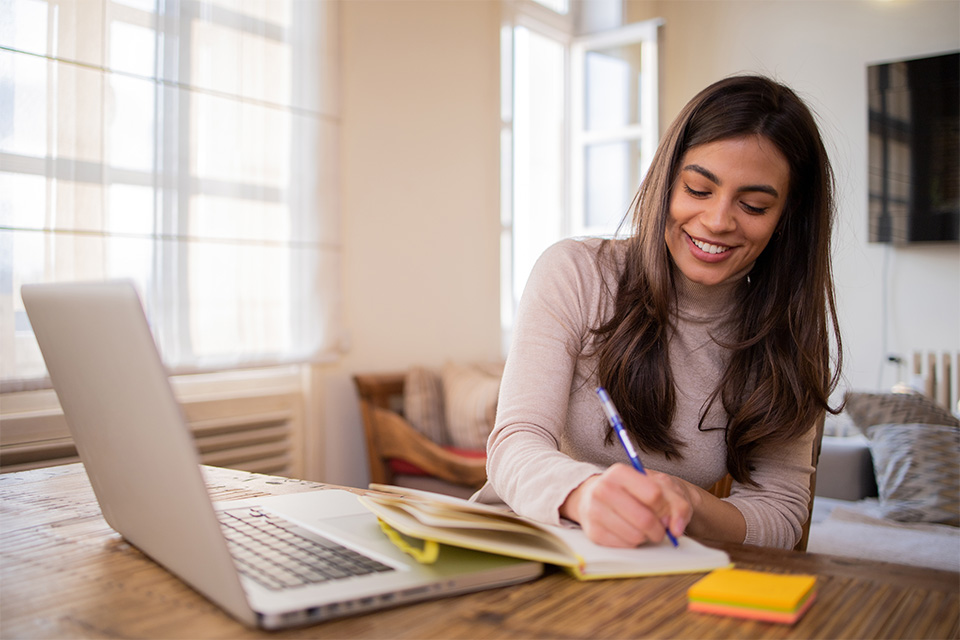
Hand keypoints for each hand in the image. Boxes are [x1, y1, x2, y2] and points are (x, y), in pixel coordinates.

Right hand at [560, 464, 693, 546]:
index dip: (665, 508)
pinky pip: (625, 546)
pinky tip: (630, 532)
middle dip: (659, 528)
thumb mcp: (660, 488)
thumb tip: (676, 529)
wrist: (600, 496)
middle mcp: (603, 489)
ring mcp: (595, 511)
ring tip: (643, 528)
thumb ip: (677, 505)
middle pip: (645, 519)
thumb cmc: (634, 492)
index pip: (654, 495)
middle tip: (660, 527)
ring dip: (646, 536)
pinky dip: (633, 543)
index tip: (664, 511)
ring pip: (636, 536)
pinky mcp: (593, 533)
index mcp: (620, 473)